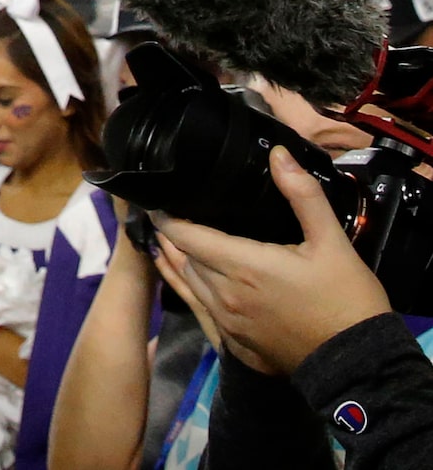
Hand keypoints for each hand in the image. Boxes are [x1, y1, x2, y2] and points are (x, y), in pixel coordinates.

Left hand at [152, 145, 392, 374]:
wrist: (361, 365)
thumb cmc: (346, 301)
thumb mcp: (331, 243)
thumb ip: (303, 196)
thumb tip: (279, 155)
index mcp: (242, 266)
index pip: (184, 236)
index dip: (166, 217)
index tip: (159, 200)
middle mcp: (225, 295)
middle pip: (184, 258)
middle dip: (176, 238)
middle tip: (174, 217)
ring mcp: (229, 324)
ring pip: (190, 286)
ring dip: (183, 263)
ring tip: (177, 243)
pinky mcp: (237, 345)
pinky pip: (202, 312)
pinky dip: (193, 292)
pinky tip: (195, 284)